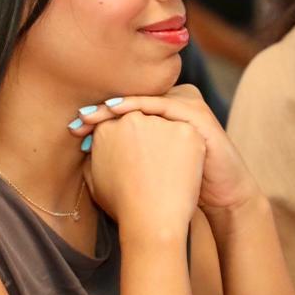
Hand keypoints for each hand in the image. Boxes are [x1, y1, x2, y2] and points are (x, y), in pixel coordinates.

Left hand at [71, 85, 260, 213]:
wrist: (221, 196)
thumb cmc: (182, 184)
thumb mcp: (148, 167)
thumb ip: (121, 157)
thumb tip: (84, 153)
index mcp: (164, 111)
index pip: (126, 107)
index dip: (98, 116)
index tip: (73, 129)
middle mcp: (176, 102)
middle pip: (133, 98)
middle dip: (102, 110)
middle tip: (77, 121)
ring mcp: (188, 106)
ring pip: (146, 98)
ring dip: (114, 106)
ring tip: (89, 117)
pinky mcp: (198, 115)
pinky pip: (164, 105)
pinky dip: (138, 107)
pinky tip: (116, 113)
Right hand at [83, 111, 203, 241]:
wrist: (152, 220)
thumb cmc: (123, 206)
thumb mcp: (94, 181)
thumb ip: (93, 156)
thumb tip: (92, 146)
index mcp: (106, 128)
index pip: (117, 122)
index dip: (127, 139)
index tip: (134, 156)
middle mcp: (131, 118)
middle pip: (141, 119)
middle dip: (146, 137)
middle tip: (152, 162)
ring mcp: (159, 122)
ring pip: (165, 124)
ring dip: (168, 141)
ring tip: (168, 168)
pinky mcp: (185, 130)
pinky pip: (187, 134)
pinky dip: (188, 149)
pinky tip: (183, 168)